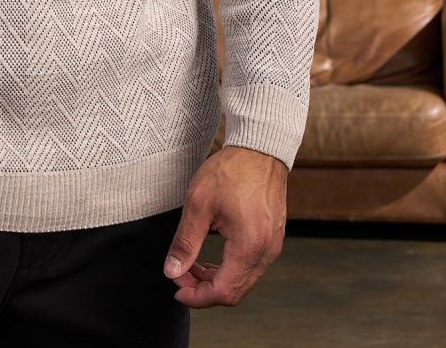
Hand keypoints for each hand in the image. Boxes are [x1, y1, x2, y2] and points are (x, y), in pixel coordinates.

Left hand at [162, 144, 287, 307]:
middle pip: (234, 292)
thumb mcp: (198, 203)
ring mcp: (272, 246)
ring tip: (192, 264)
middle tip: (180, 275)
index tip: (176, 287)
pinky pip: (250, 267)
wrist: (260, 148)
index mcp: (249, 246)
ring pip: (243, 281)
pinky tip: (212, 255)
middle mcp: (266, 252)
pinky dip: (229, 268)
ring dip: (215, 279)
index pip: (223, 292)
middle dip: (204, 290)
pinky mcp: (272, 239)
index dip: (196, 296)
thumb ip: (185, 241)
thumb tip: (173, 270)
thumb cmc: (232, 170)